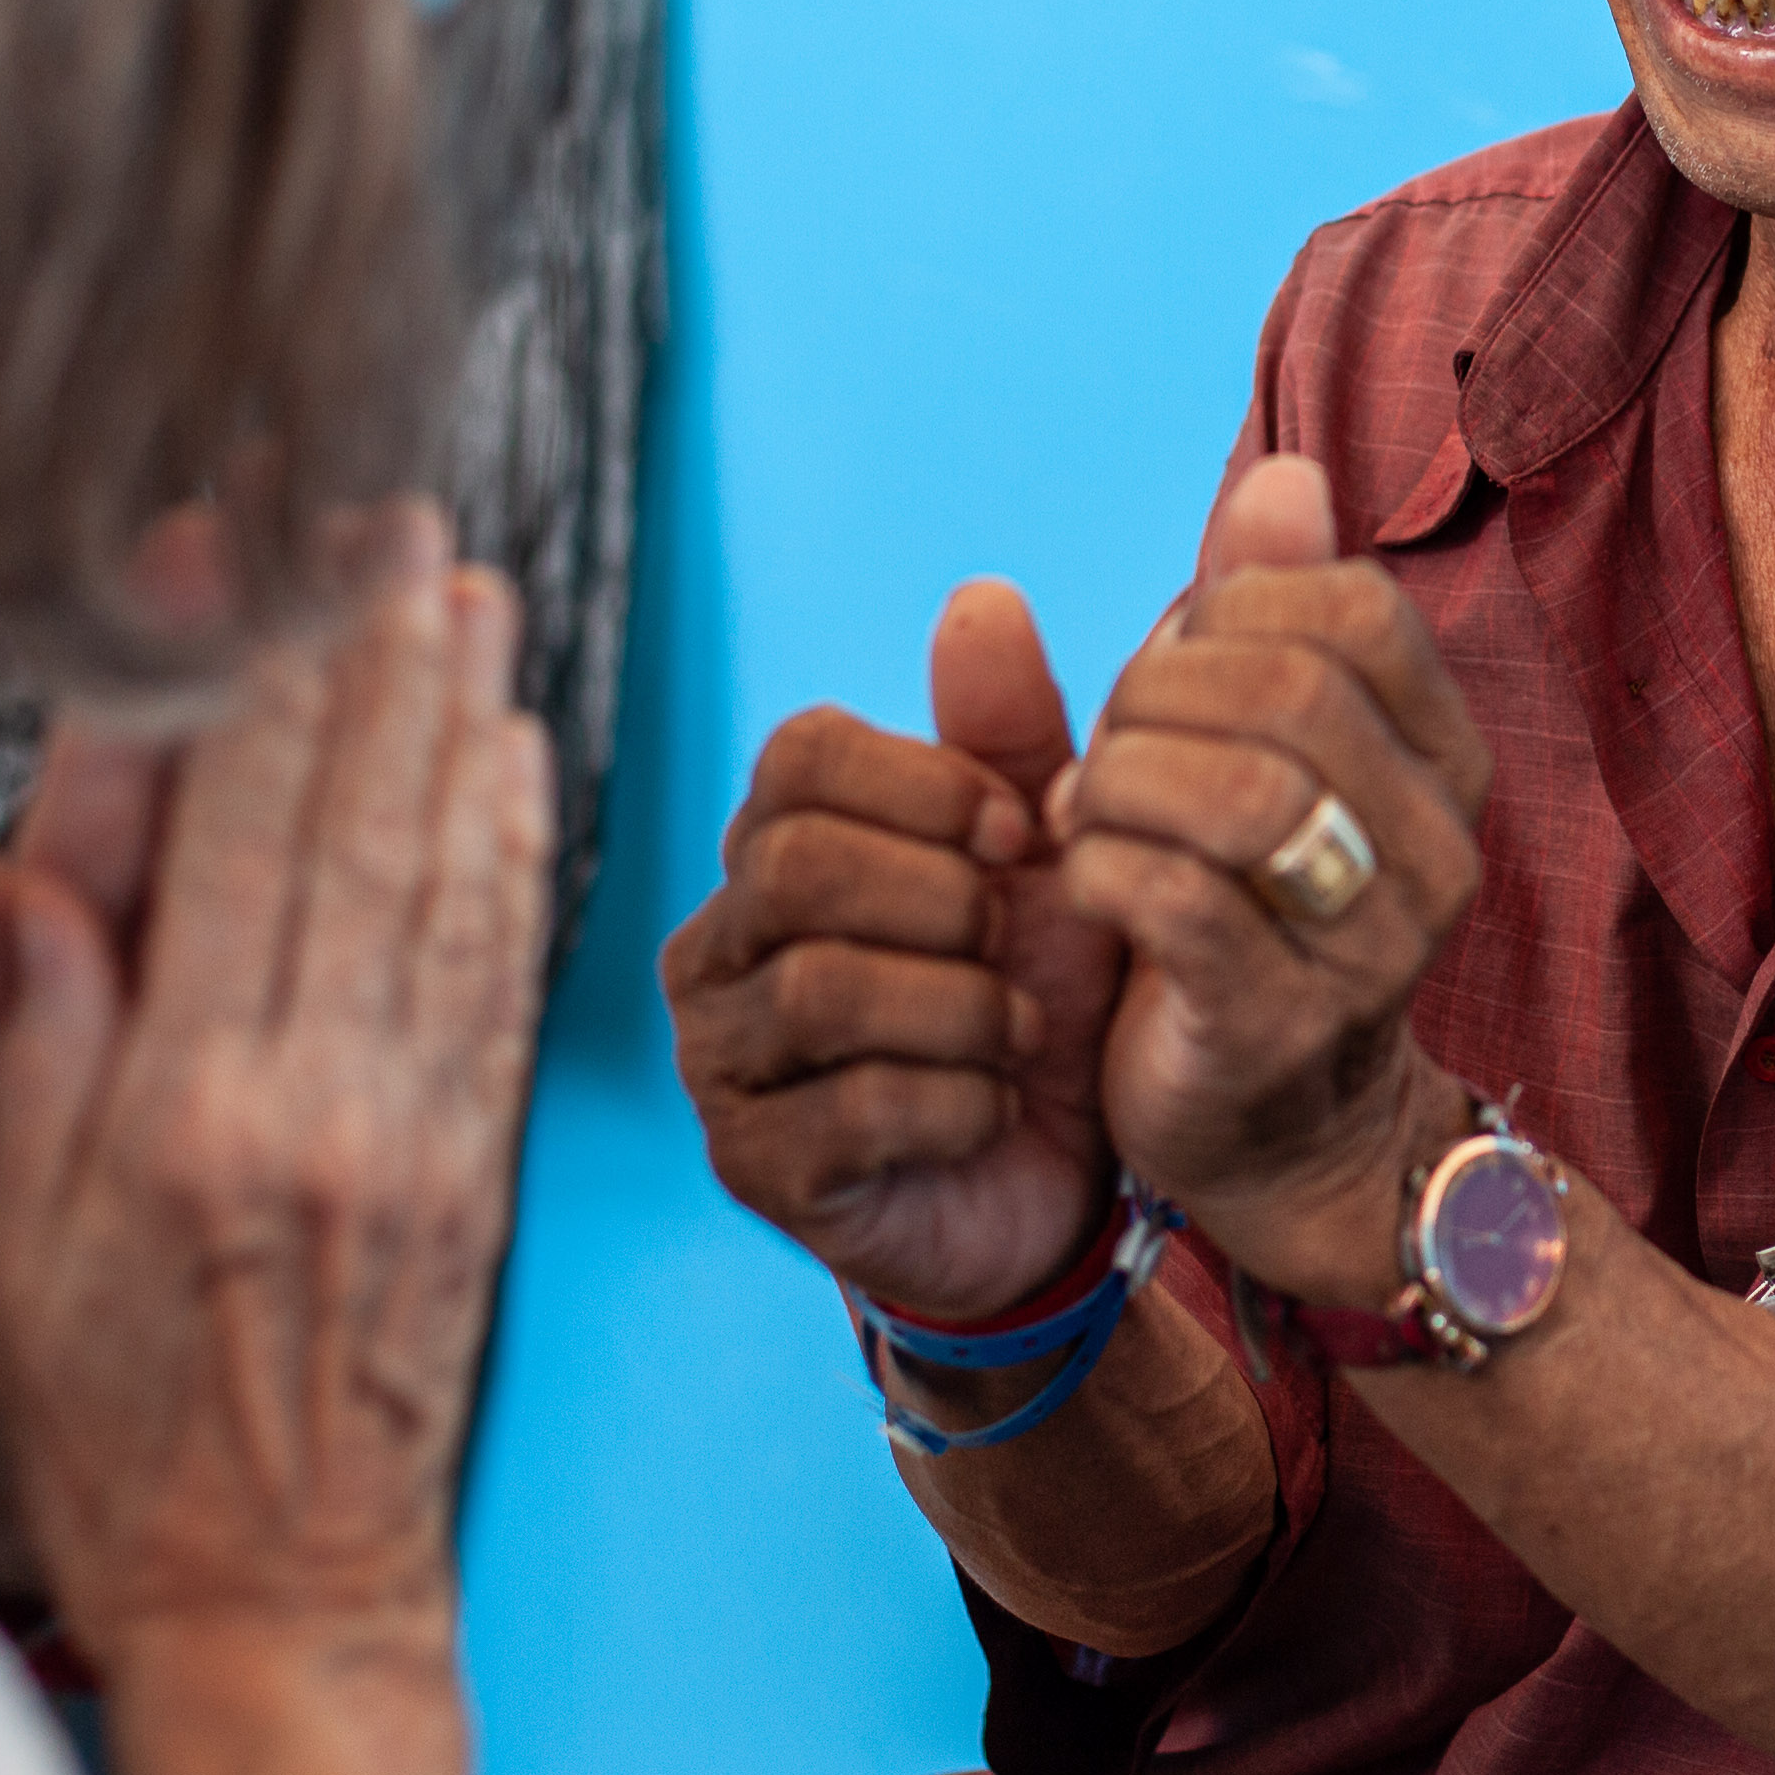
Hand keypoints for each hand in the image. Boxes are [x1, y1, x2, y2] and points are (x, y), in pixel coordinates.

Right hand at [0, 502, 552, 1774]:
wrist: (274, 1590)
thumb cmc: (90, 1426)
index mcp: (183, 1107)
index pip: (226, 832)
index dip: (241, 671)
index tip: (246, 547)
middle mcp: (320, 1096)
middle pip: (356, 821)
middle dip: (371, 652)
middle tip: (388, 517)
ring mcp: (421, 1123)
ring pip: (450, 871)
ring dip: (458, 715)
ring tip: (462, 588)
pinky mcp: (479, 1154)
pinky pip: (504, 962)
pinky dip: (513, 842)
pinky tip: (514, 752)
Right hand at [665, 582, 1128, 1319]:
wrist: (1057, 1177)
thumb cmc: (1032, 997)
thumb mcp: (1041, 861)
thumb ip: (1011, 738)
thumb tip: (982, 596)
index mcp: (774, 842)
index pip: (800, 754)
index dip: (924, 781)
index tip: (1019, 831)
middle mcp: (718, 942)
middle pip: (796, 863)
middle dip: (940, 898)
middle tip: (1014, 941)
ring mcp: (722, 1058)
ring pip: (821, 987)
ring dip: (960, 1005)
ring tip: (1017, 1031)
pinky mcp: (756, 1167)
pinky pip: (848, 1109)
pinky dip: (955, 1100)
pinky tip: (994, 1106)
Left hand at [1053, 456, 1492, 1304]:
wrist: (1277, 1136)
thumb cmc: (1249, 910)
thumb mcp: (1259, 749)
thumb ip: (1265, 615)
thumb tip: (1284, 472)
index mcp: (1445, 759)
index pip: (1355, 608)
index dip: (1233, 608)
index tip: (1172, 666)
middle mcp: (1437, 847)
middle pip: (1292, 691)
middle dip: (1161, 696)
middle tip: (1108, 745)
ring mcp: (1371, 947)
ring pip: (1241, 792)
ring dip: (1122, 779)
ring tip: (1083, 808)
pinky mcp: (1278, 1026)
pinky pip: (1177, 900)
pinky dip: (1099, 865)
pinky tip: (1081, 875)